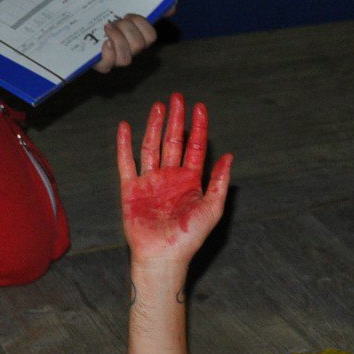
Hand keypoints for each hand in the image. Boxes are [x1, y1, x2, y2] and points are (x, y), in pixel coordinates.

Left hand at [94, 5, 171, 72]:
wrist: (75, 20)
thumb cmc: (102, 14)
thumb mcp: (121, 5)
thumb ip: (147, 5)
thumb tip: (173, 6)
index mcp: (136, 37)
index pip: (150, 36)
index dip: (141, 24)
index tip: (126, 14)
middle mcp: (128, 51)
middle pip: (139, 46)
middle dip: (126, 29)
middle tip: (113, 21)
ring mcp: (114, 59)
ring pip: (126, 59)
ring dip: (117, 39)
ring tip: (105, 27)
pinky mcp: (98, 64)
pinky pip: (108, 66)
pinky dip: (108, 54)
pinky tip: (103, 42)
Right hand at [116, 93, 231, 266]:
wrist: (163, 256)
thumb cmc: (190, 237)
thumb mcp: (212, 208)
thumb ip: (219, 181)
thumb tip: (229, 156)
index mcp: (190, 181)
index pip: (196, 147)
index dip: (198, 127)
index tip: (200, 107)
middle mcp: (170, 177)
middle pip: (173, 141)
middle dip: (176, 119)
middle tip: (178, 97)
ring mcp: (150, 181)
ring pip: (151, 146)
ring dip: (154, 126)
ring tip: (158, 106)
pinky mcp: (131, 189)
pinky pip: (126, 162)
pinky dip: (124, 144)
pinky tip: (125, 127)